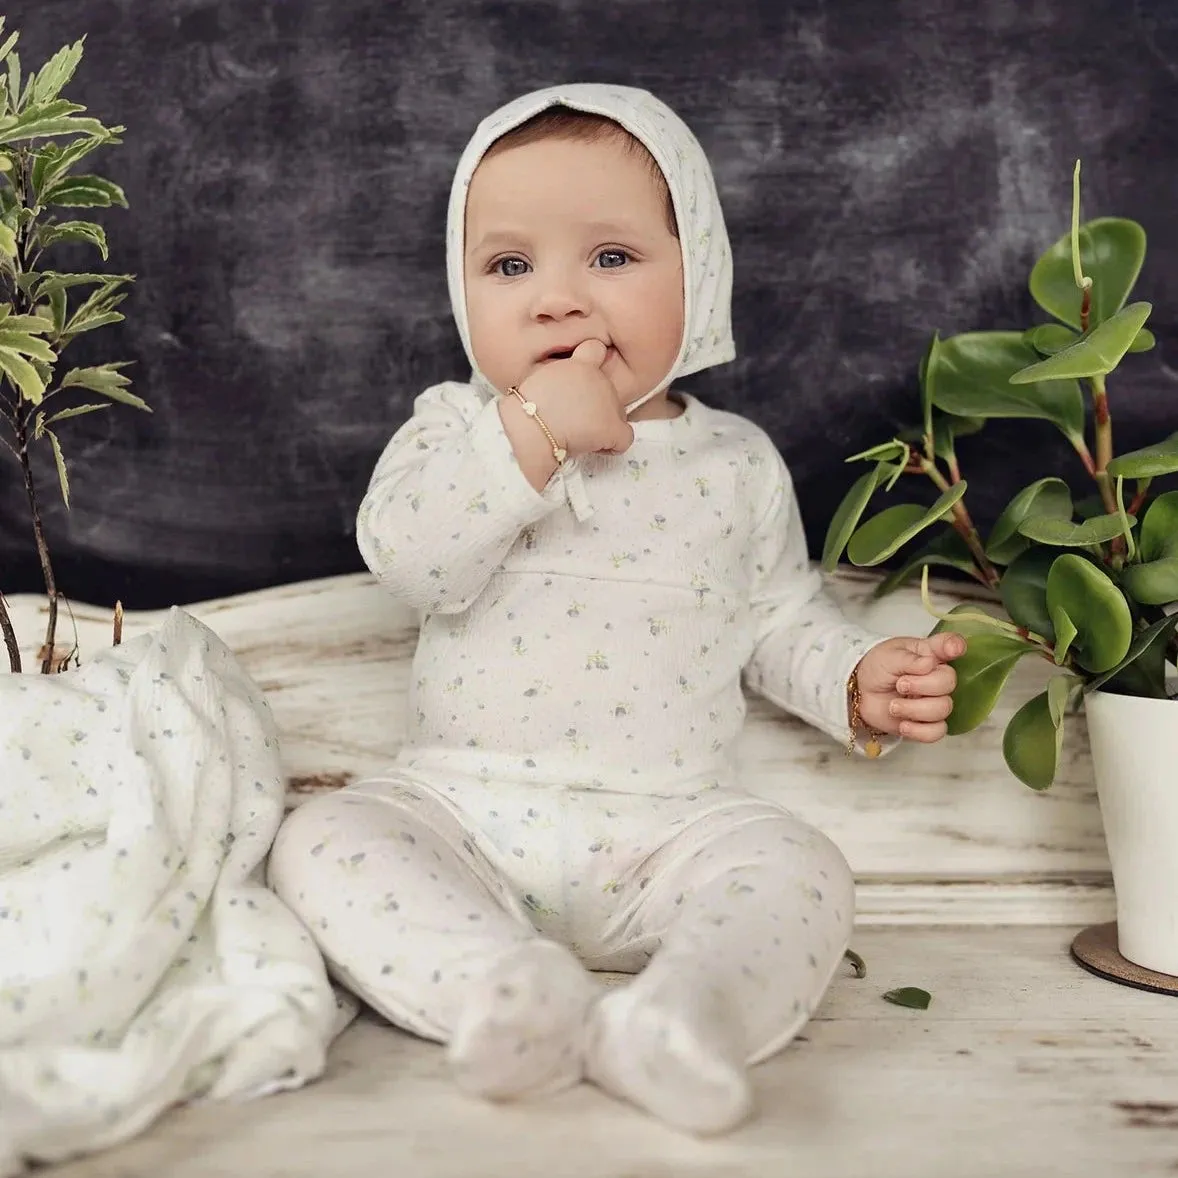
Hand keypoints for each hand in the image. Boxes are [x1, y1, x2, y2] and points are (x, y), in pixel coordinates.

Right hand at [517, 339, 634, 457]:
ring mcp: (609, 402)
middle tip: (571, 419)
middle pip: (606, 392)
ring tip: (577, 434)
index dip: (594, 363)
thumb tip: (561, 398)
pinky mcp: (613, 427)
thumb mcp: (537, 382)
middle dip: (594, 405)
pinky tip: (593, 448)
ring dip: (601, 424)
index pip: (595, 349)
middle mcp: (598, 378)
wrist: (529, 429)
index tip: (584, 378)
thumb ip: (557, 380)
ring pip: (616, 415)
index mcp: (577, 365)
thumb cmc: (525, 411)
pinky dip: (612, 446)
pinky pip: (623, 439)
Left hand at [853, 632, 966, 743]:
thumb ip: (909, 660)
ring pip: (944, 709)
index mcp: (930, 655)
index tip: (951, 650)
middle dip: (923, 685)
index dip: (955, 647)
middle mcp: (937, 677)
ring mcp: (934, 701)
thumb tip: (929, 663)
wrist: (860, 691)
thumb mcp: (888, 657)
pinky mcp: (926, 723)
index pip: (950, 646)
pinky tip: (903, 725)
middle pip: (949, 683)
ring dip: (915, 709)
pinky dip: (919, 731)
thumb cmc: (877, 668)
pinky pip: (937, 732)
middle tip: (900, 685)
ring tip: (893, 706)